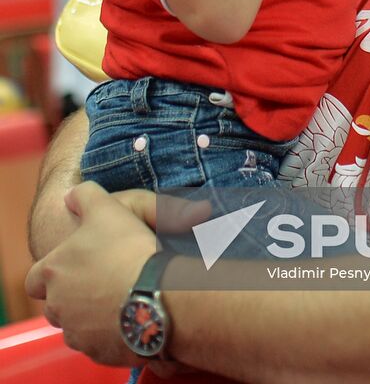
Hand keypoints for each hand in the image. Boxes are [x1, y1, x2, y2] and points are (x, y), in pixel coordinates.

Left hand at [25, 182, 208, 366]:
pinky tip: (132, 312)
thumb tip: (71, 194)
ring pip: (78, 325)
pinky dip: (112, 330)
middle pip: (57, 304)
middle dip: (74, 294)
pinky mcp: (101, 351)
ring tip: (121, 295)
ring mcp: (78, 333)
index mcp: (52, 272)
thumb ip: (85, 196)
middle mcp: (58, 306)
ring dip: (92, 313)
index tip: (75, 263)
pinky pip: (102, 341)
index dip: (54, 270)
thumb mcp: (107, 208)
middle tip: (102, 278)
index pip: (36, 278)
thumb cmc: (127, 249)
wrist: (156, 294)